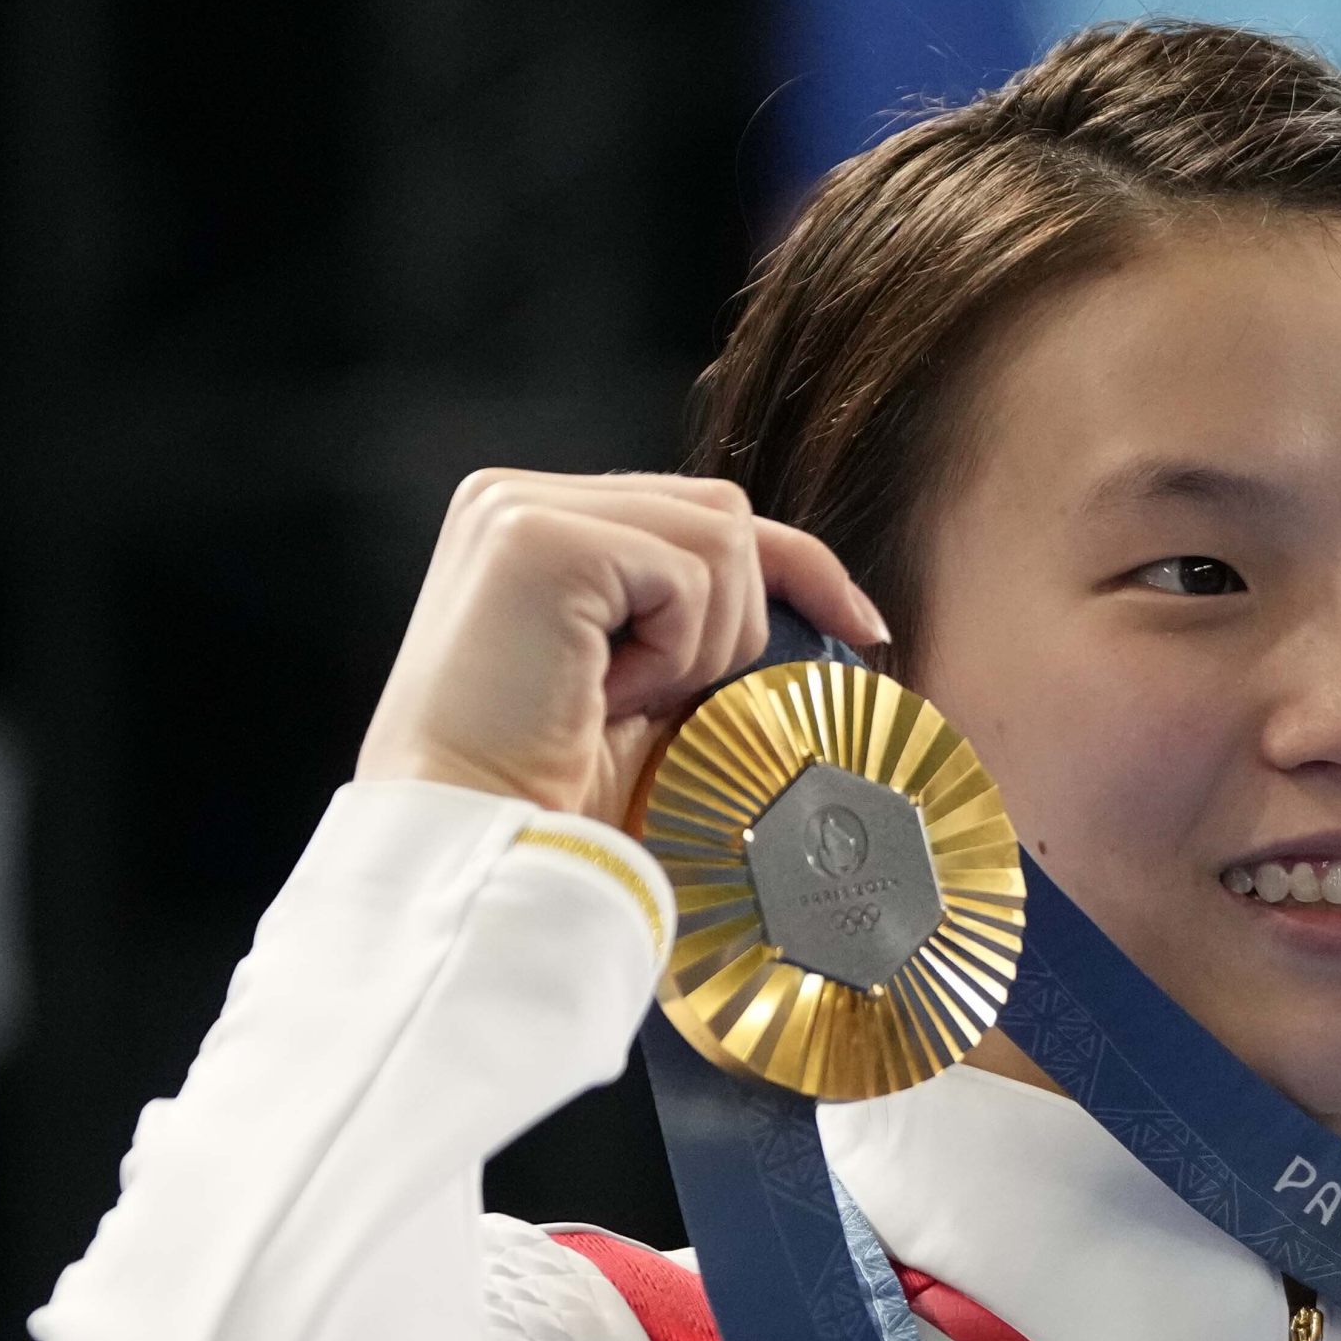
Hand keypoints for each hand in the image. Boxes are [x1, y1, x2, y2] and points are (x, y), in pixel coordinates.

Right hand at [353, 471, 889, 823]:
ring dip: (703, 643)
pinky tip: (602, 697)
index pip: (699, 512)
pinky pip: (687, 575)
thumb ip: (699, 615)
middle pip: (721, 513)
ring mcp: (521, 508)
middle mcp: (516, 497)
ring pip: (720, 537)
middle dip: (737, 620)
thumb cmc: (556, 787)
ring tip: (619, 701)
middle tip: (665, 703)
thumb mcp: (653, 683)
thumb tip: (832, 601)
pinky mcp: (537, 537)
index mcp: (536, 523)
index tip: (863, 627)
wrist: (477, 842)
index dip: (796, 565)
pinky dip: (673, 653)